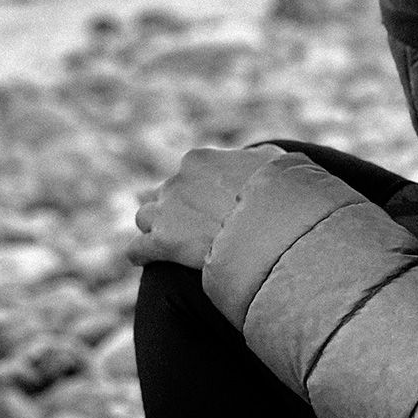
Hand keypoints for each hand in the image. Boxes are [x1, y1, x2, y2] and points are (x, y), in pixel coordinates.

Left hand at [127, 144, 285, 268]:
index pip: (188, 173)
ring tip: (171, 243)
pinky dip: (141, 254)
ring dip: (156, 228)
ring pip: (145, 217)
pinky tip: (147, 260)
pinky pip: (137, 249)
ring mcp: (166, 212)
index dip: (200, 191)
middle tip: (196, 228)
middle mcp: (177, 181)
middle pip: (166, 195)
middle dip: (178, 210)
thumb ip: (259, 158)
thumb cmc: (280, 194)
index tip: (213, 206)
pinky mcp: (162, 243)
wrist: (272, 227)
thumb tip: (257, 158)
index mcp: (199, 160)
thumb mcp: (276, 163)